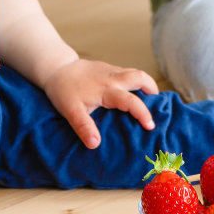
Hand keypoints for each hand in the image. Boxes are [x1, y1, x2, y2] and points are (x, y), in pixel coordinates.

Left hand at [42, 58, 158, 149]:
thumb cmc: (63, 91)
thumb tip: (95, 145)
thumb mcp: (70, 111)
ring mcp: (111, 70)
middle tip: (157, 105)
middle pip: (140, 77)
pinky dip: (135, 82)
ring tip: (149, 100)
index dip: (142, 114)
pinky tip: (133, 93)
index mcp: (106, 89)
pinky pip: (127, 72)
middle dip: (152, 89)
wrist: (56, 69)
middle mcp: (112, 77)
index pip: (130, 101)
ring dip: (145, 84)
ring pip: (135, 72)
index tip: (150, 127)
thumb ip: (84, 127)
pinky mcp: (109, 68)